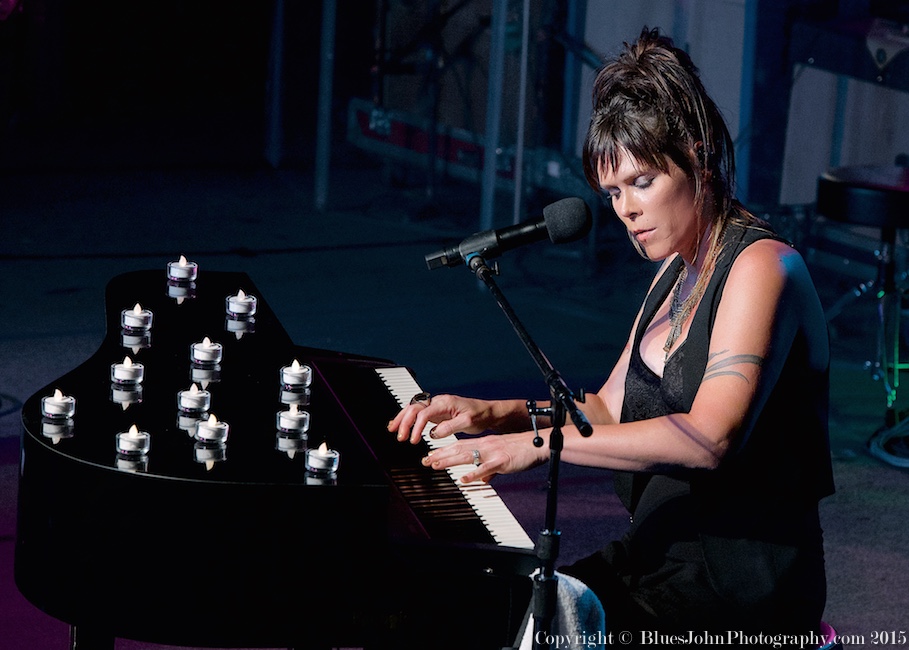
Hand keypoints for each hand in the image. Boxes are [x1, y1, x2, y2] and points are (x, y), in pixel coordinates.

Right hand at [387, 394, 501, 444]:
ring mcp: (436, 406)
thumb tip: (434, 433)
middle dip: (404, 422)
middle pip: (414, 408)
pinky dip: (408, 419)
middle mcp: (438, 401)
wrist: (488, 412)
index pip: (424, 413)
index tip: (414, 440)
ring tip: (393, 430)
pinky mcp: (437, 412)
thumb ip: (451, 427)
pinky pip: (418, 413)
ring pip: (414, 409)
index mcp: (445, 402)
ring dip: (403, 419)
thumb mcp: (468, 422)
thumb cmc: (480, 415)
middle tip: (400, 437)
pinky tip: (402, 426)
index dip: (416, 427)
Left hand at [421, 430, 545, 482]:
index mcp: (485, 444)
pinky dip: (473, 474)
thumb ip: (491, 470)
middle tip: (424, 460)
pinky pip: (485, 469)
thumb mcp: (502, 458)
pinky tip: (463, 479)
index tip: (430, 455)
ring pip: (466, 456)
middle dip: (440, 455)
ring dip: (449, 461)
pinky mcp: (501, 461)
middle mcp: (485, 446)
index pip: (460, 445)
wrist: (538, 444)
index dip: (444, 450)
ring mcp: (492, 453)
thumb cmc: (522, 451)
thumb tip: (484, 480)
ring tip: (435, 465)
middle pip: (458, 449)